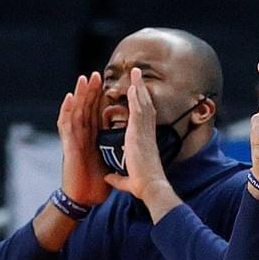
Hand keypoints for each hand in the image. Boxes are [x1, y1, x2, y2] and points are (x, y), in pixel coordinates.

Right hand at [58, 72, 110, 206]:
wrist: (85, 199)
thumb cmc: (95, 184)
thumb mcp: (111, 164)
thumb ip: (115, 154)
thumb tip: (130, 150)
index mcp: (93, 138)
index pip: (97, 113)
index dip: (101, 99)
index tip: (109, 84)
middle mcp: (82, 136)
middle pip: (86, 108)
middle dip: (91, 91)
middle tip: (96, 74)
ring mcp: (74, 139)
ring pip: (75, 112)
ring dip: (79, 95)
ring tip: (84, 79)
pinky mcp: (68, 146)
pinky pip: (66, 125)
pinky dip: (66, 110)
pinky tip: (70, 97)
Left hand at [103, 67, 170, 201]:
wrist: (150, 187)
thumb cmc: (142, 186)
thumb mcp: (127, 180)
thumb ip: (117, 177)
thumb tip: (108, 177)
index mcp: (145, 143)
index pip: (144, 119)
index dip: (142, 105)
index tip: (138, 94)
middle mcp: (147, 134)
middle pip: (146, 106)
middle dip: (142, 90)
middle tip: (138, 75)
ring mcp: (144, 132)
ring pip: (143, 104)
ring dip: (139, 87)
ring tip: (135, 72)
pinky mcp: (139, 133)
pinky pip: (138, 110)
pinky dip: (136, 97)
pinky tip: (132, 85)